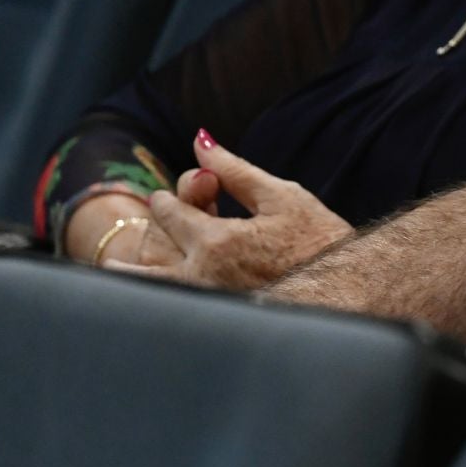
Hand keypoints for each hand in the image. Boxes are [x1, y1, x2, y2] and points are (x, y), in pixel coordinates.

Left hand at [105, 131, 353, 289]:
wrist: (352, 292)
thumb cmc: (321, 240)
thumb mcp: (280, 195)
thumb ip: (234, 169)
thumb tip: (200, 141)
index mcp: (216, 242)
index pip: (171, 213)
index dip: (166, 200)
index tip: (165, 198)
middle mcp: (204, 279)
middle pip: (152, 254)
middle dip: (150, 235)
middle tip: (142, 235)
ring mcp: (209, 308)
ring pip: (151, 293)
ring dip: (132, 279)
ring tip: (113, 274)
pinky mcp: (220, 325)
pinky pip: (174, 313)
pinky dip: (157, 303)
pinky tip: (150, 302)